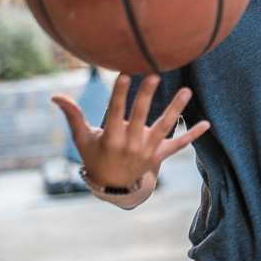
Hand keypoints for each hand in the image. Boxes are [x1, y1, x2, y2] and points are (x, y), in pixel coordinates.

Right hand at [51, 73, 209, 188]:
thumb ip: (72, 115)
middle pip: (140, 116)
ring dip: (175, 109)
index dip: (119, 94)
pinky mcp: (160, 155)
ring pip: (164, 128)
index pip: (115, 112)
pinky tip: (206, 123)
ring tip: (186, 91)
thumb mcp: (82, 138)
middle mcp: (130, 144)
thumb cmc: (96, 155)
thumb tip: (54, 95)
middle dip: (147, 97)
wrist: (113, 186)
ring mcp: (148, 150)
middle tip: (155, 76)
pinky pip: (179, 145)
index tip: (125, 74)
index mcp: (110, 138)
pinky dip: (192, 135)